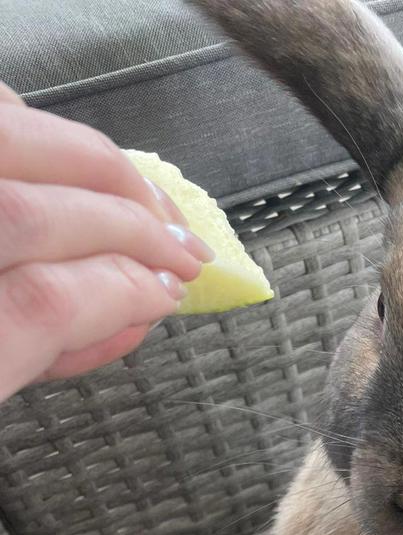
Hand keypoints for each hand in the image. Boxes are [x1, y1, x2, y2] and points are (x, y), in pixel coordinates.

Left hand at [0, 81, 212, 399]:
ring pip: (7, 133)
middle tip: (187, 251)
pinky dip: (38, 125)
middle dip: (128, 227)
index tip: (172, 295)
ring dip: (95, 165)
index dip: (125, 295)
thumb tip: (135, 312)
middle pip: (29, 215)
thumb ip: (50, 343)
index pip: (46, 302)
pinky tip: (77, 160)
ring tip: (148, 200)